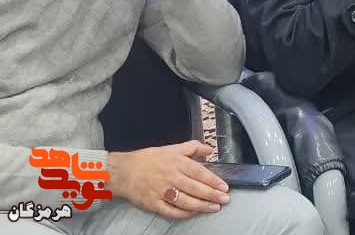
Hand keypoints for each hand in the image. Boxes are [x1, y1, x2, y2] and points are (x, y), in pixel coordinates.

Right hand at [108, 141, 229, 220]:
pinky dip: (184, 214)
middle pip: (195, 188)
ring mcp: (161, 192)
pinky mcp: (153, 204)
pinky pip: (171, 211)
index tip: (224, 187)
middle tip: (225, 200)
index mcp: (176, 162)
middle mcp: (171, 177)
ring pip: (186, 201)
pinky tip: (194, 213)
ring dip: (202, 206)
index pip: (199, 173)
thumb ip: (192, 147)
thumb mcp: (171, 148)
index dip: (214, 181)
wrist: (122, 171)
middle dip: (212, 195)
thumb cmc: (148, 159)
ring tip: (214, 208)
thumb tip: (210, 148)